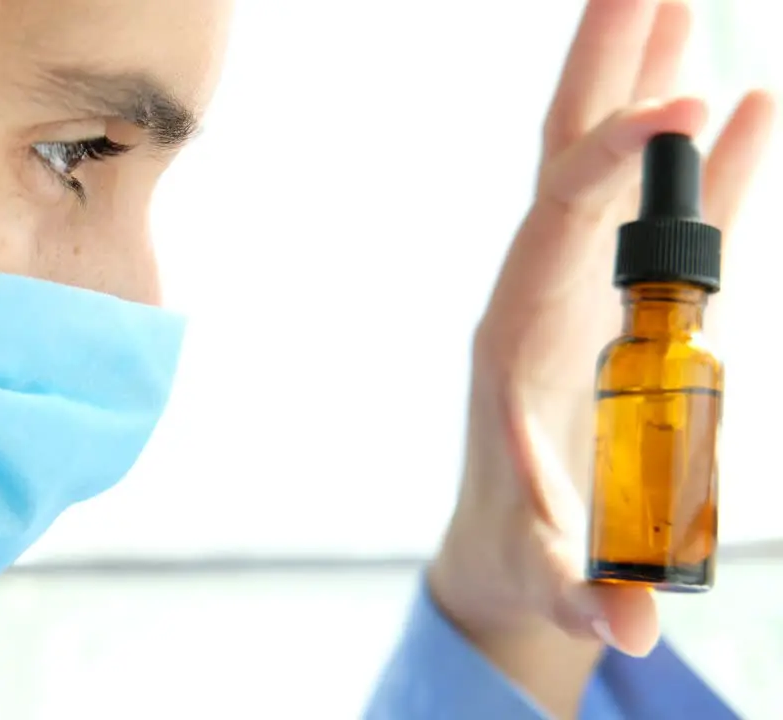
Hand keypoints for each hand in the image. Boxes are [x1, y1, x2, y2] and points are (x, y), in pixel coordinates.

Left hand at [429, 0, 773, 711]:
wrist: (510, 549)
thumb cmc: (519, 552)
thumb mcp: (549, 575)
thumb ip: (590, 595)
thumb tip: (632, 630)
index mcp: (513, 331)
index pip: (556, 219)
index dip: (611, 163)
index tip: (682, 106)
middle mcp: (542, 289)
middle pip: (570, 157)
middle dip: (606, 65)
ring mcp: (585, 288)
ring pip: (615, 169)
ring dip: (653, 83)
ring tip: (691, 1)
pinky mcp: (626, 306)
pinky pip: (673, 220)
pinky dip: (710, 164)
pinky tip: (753, 108)